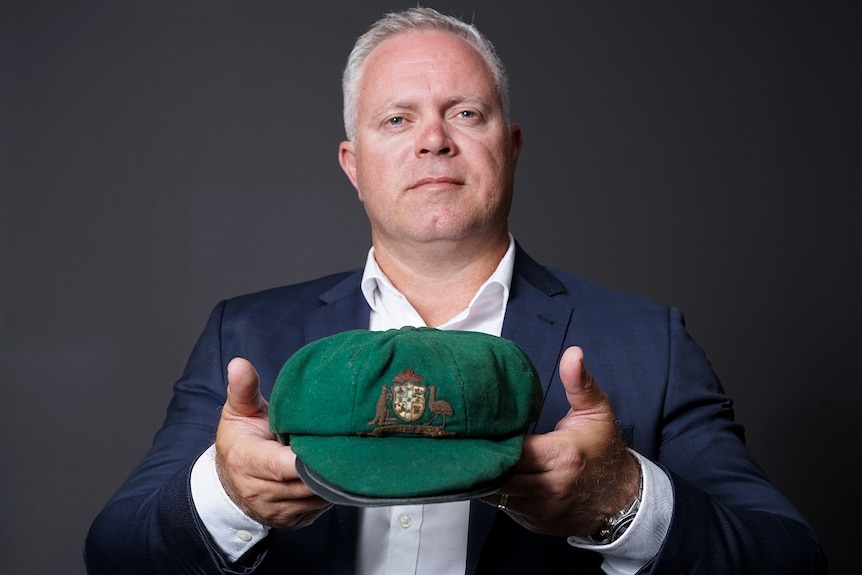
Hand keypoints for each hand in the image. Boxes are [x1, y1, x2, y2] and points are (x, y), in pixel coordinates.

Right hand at [215, 357, 331, 528]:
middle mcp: (261, 492)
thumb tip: (239, 364)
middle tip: (349, 441)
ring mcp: (278, 511)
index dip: (307, 457)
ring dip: (334, 478)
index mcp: (247, 462)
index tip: (327, 441)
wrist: (230, 482)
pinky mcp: (294, 521)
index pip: (283, 465)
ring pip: (318, 496)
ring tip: (345, 454)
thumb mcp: (238, 412)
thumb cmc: (240, 441)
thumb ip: (244, 389)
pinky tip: (337, 471)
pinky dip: (332, 491)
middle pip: (307, 482)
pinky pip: (322, 507)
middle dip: (328, 463)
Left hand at [482, 346, 639, 536]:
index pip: (511, 448)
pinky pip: (503, 507)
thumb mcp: (597, 411)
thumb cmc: (604, 450)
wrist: (622, 498)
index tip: (479, 423)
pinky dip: (494, 491)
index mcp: (562, 455)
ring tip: (473, 454)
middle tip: (466, 437)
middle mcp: (549, 486)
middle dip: (480, 456)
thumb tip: (573, 353)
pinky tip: (490, 473)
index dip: (492, 436)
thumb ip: (579, 382)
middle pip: (498, 472)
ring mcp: (541, 508)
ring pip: (495, 493)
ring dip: (484, 475)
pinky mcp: (534, 522)